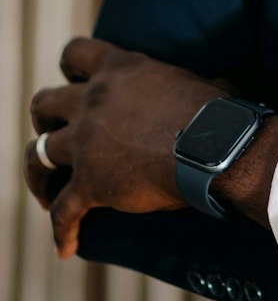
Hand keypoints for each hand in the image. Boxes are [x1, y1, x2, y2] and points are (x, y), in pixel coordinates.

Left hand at [23, 37, 224, 257]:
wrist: (215, 148)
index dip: (70, 68)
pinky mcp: (88, 183)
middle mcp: (94, 100)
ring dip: (39, 173)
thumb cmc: (215, 111)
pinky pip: (62, 212)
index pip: (76, 53)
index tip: (72, 80)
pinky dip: (61, 231)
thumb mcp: (193, 79)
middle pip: (44, 103)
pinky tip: (66, 247)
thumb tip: (213, 85)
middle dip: (45, 119)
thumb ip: (182, 83)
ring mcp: (86, 142)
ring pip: (38, 154)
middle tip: (54, 132)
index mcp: (121, 69)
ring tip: (46, 189)